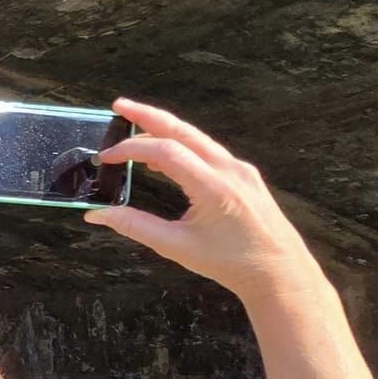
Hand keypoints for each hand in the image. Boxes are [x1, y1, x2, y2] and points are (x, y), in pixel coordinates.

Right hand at [83, 99, 324, 299]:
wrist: (280, 273)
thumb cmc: (231, 263)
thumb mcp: (177, 247)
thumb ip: (135, 226)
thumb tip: (97, 215)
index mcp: (214, 187)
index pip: (165, 152)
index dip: (131, 149)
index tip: (107, 158)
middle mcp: (230, 170)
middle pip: (183, 130)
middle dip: (148, 115)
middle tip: (119, 105)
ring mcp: (240, 170)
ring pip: (197, 138)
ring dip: (164, 128)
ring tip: (135, 126)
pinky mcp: (245, 175)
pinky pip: (209, 151)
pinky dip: (182, 146)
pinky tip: (165, 156)